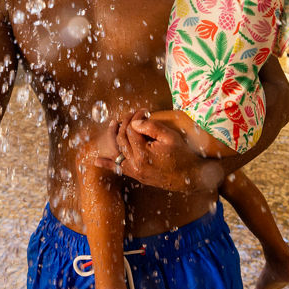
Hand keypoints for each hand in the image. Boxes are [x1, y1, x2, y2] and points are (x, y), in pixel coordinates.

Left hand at [94, 111, 223, 192]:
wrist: (191, 177)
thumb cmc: (183, 155)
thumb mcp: (171, 137)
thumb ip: (152, 127)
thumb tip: (135, 122)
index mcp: (142, 153)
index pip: (132, 129)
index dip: (136, 117)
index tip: (145, 110)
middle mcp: (135, 164)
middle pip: (122, 138)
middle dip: (126, 123)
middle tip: (134, 114)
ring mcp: (135, 171)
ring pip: (118, 151)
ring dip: (114, 137)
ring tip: (114, 124)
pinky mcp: (137, 176)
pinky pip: (119, 169)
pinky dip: (107, 164)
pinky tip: (97, 161)